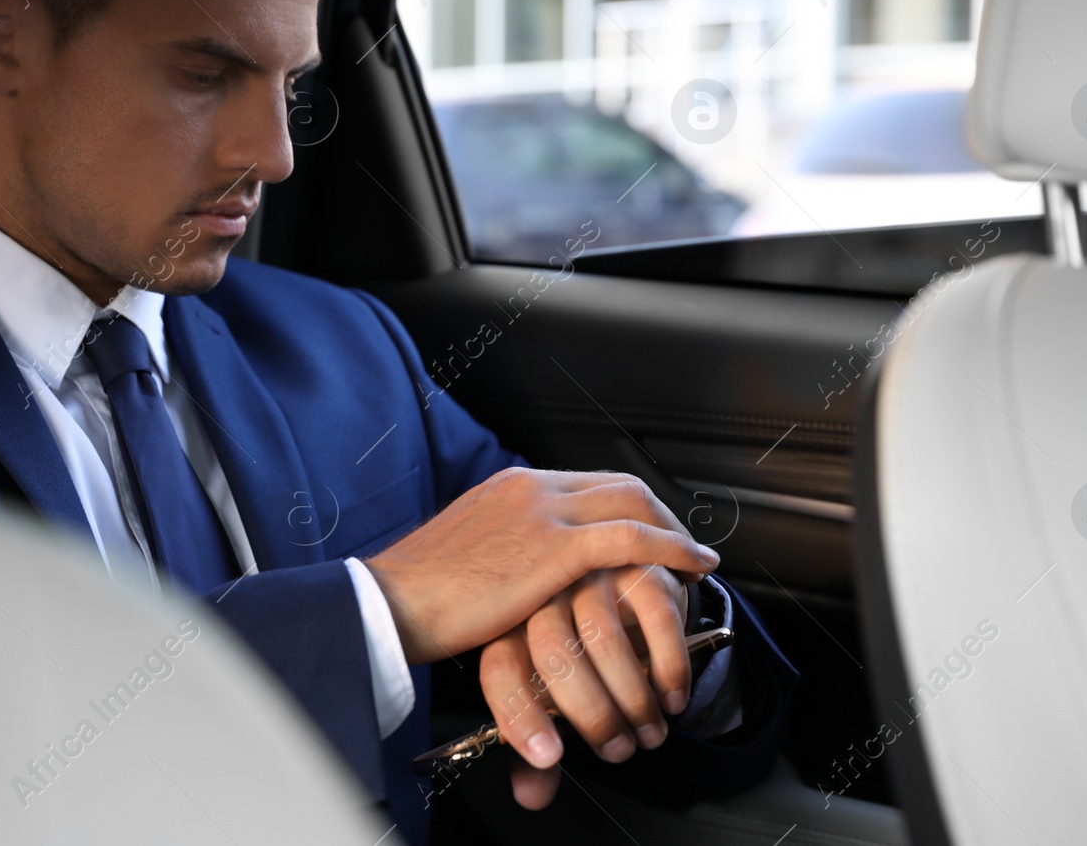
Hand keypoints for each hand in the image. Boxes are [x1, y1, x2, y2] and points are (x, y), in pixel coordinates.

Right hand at [365, 468, 714, 663]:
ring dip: (674, 532)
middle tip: (683, 549)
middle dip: (661, 515)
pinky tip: (692, 570)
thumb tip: (527, 576)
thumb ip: (505, 552)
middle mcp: (531, 487)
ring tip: (696, 563)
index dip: (630, 508)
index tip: (650, 534)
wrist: (390, 602)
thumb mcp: (468, 557)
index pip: (588, 483)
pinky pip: (631, 538)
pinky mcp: (553, 548)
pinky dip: (670, 549)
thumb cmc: (418, 595)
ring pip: (633, 503)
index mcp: (510, 486)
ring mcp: (543, 511)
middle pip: (620, 484)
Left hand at [478, 564, 691, 809]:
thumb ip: (538, 739)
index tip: (549, 757)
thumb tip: (532, 795)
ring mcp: (589, 574)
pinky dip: (670, 667)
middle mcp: (543, 595)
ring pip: (604, 640)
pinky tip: (674, 695)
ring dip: (634, 699)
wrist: (618, 577)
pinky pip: (656, 617)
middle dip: (593, 716)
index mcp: (510, 625)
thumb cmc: (579, 646)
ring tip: (651, 730)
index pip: (500, 669)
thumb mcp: (552, 689)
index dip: (520, 718)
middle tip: (620, 749)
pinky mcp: (635, 563)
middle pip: (554, 656)